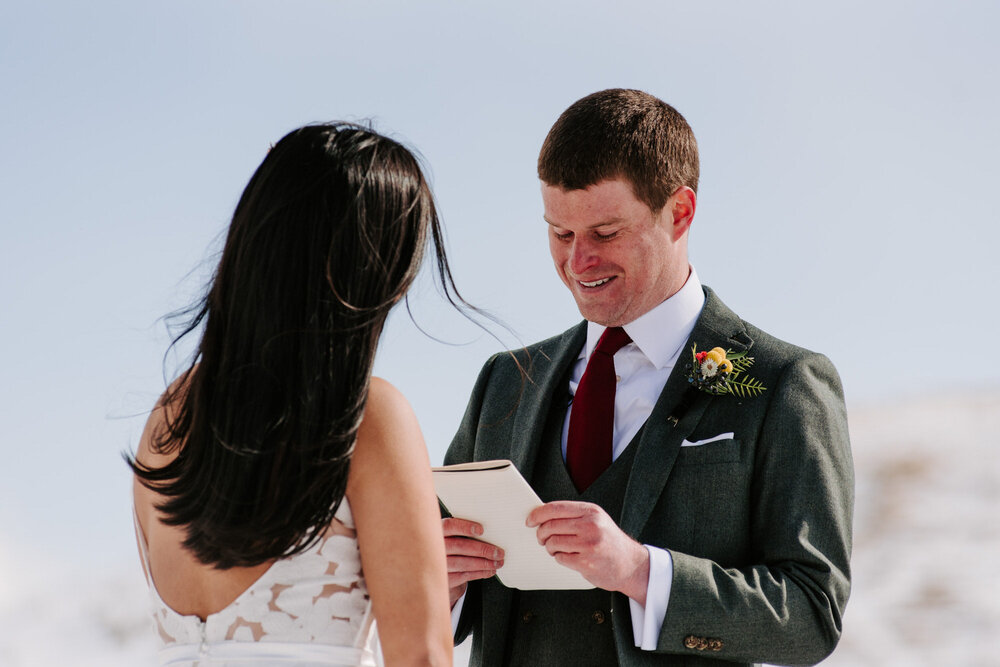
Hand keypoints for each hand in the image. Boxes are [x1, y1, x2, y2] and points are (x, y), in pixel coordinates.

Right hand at [442, 517, 504, 607]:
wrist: (437, 571)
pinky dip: (480, 573)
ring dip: (484, 563)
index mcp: (437, 532)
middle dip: (482, 549)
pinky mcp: (444, 579)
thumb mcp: (452, 537)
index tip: (481, 530)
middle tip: (498, 552)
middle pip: (459, 546)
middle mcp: (435, 548)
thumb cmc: (450, 548)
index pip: (449, 526)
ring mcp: (438, 565)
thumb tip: (490, 533)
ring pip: (463, 563)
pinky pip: (465, 575)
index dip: (464, 527)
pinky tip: (489, 571)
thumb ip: (463, 533)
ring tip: (497, 563)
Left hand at [527, 501, 649, 603]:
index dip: (538, 514)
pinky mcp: (586, 562)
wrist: (631, 565)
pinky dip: (559, 558)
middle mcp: (590, 525)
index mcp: (591, 511)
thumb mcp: (596, 520)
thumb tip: (543, 515)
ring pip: (553, 542)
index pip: (555, 508)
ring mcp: (589, 544)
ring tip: (556, 548)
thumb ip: (574, 516)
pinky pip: (560, 558)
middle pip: (551, 525)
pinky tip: (568, 557)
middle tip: (541, 538)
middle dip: (541, 533)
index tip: (530, 520)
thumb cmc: (609, 542)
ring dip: (549, 547)